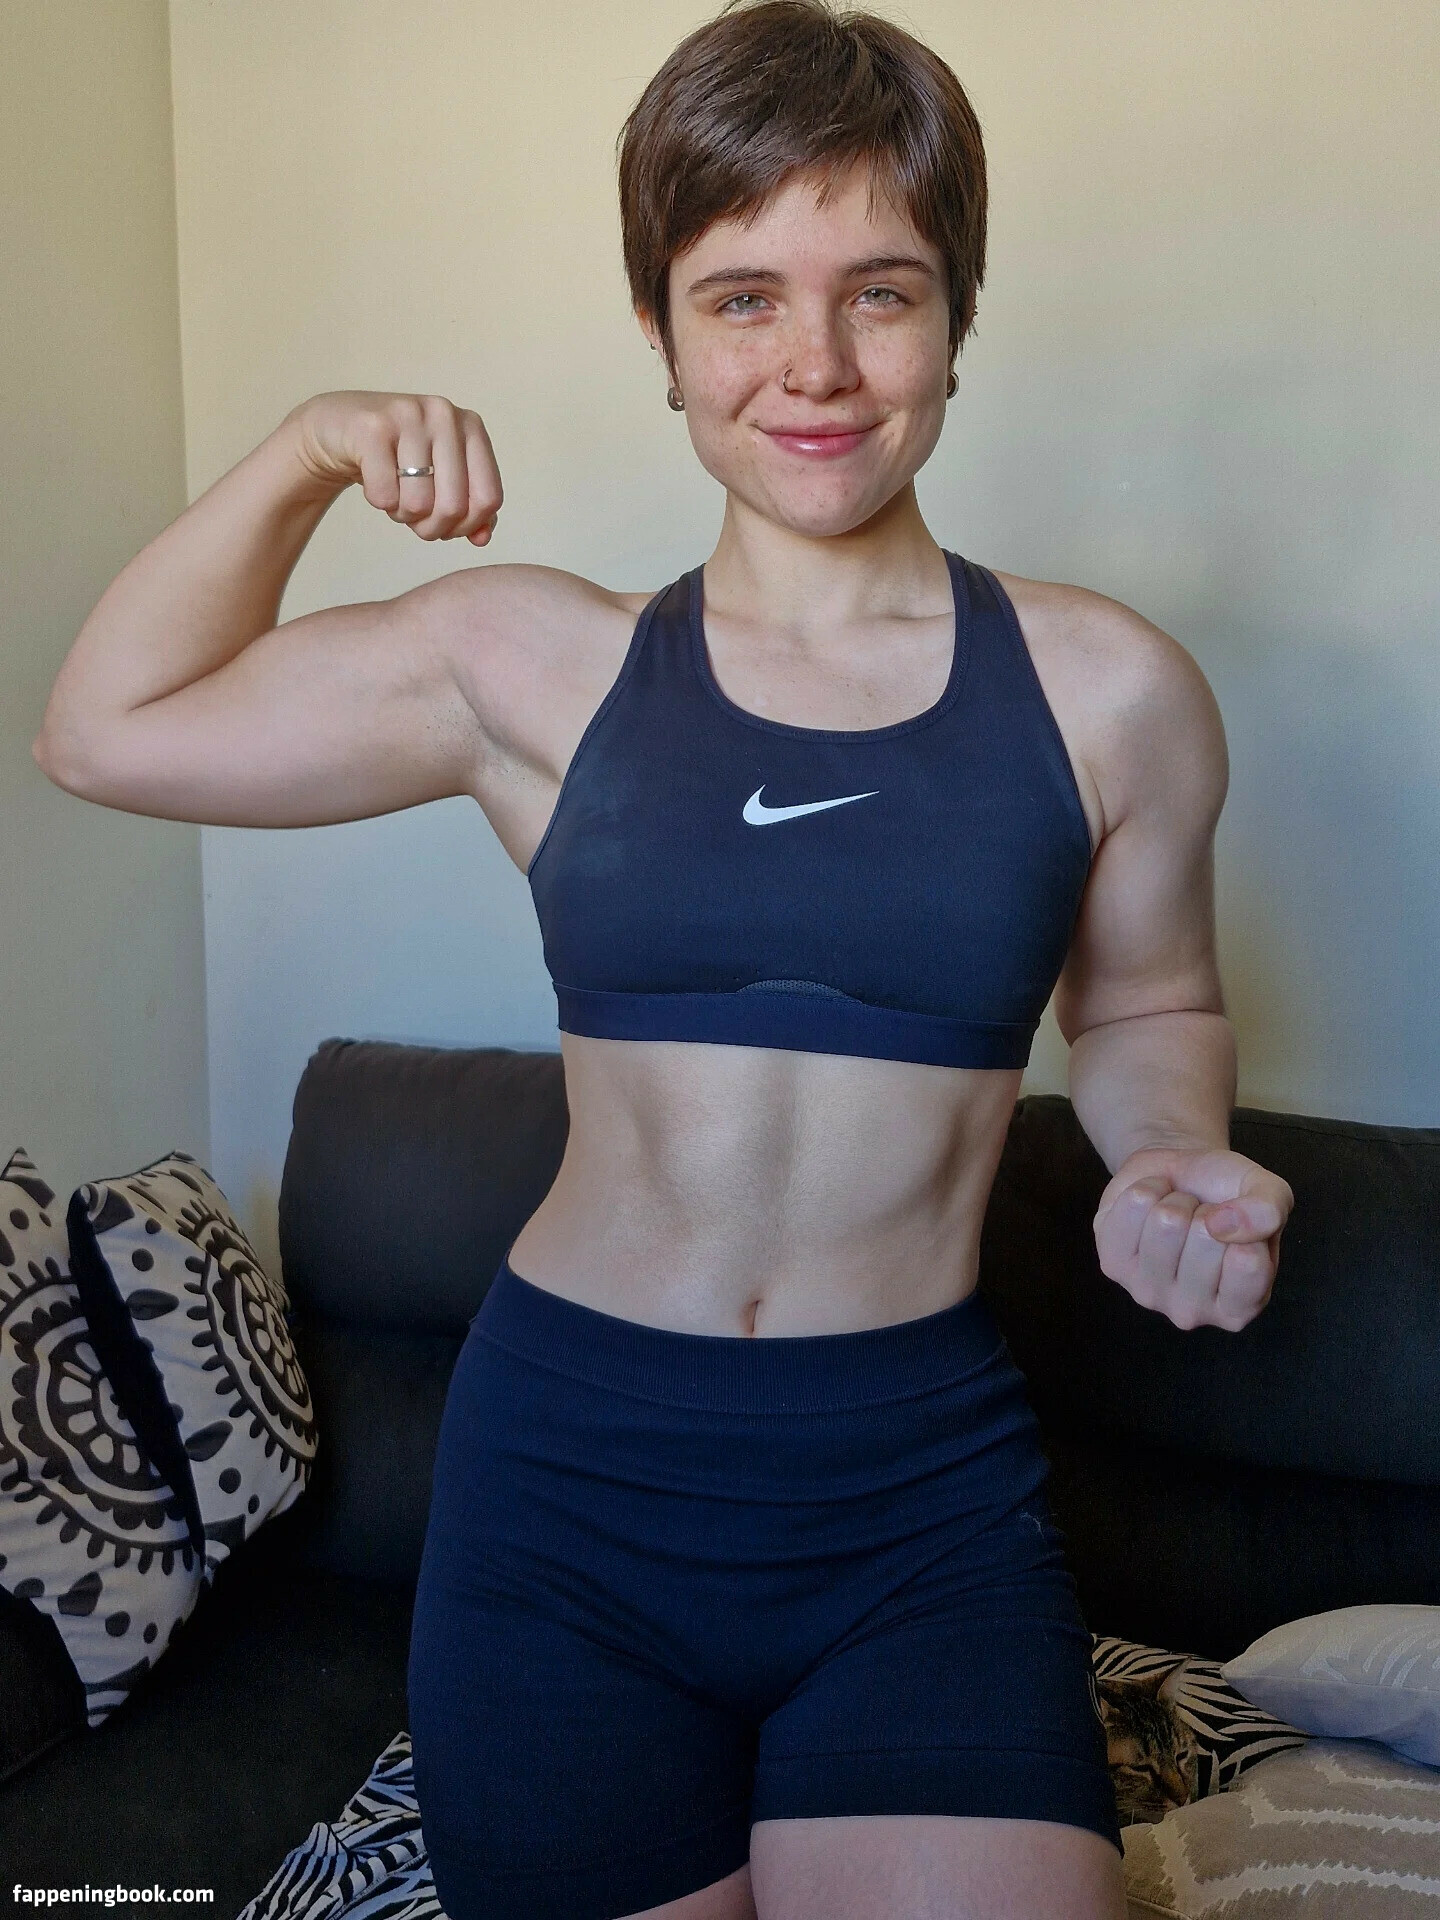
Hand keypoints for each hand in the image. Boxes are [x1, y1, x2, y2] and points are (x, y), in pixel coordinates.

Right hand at [284, 390, 501, 544]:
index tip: (447, 526)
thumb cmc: (397, 457)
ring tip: (395, 495)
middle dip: (432, 528)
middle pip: (454, 507)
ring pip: (419, 504)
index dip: (467, 526)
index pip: (489, 499)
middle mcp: (445, 414)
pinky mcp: (372, 427)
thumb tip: (483, 538)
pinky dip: (379, 503)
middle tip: (414, 518)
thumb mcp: (441, 479)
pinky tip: (375, 484)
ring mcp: (409, 415)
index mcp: (471, 427)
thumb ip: (470, 508)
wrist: (338, 427)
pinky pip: (385, 496)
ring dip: (403, 514)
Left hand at [1092, 1146, 1293, 1331]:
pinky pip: (1134, 1207)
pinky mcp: (1113, 1265)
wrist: (1181, 1177)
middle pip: (1205, 1236)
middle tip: (1203, 1218)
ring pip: (1166, 1221)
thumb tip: (1222, 1226)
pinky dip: (1147, 1190)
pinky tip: (1152, 1208)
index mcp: (1241, 1307)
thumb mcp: (1269, 1193)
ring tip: (1178, 1211)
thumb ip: (1269, 1210)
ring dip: (1175, 1201)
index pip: (1248, 1262)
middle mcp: (1194, 1312)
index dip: (1245, 1223)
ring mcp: (1149, 1294)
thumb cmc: (1228, 1195)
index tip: (1235, 1225)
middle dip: (1207, 1210)